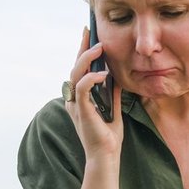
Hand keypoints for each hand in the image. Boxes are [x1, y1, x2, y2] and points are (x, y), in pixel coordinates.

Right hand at [64, 27, 122, 162]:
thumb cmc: (109, 138)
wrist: (107, 157)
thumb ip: (112, 93)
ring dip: (87, 58)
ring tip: (99, 47)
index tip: (89, 36)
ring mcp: (75, 105)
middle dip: (82, 48)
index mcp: (79, 100)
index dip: (83, 53)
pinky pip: (82, 87)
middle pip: (75, 68)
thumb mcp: (113, 109)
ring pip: (75, 74)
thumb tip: (115, 76)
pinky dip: (92, 78)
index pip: (80, 71)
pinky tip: (104, 73)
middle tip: (89, 31)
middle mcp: (73, 100)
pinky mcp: (81, 110)